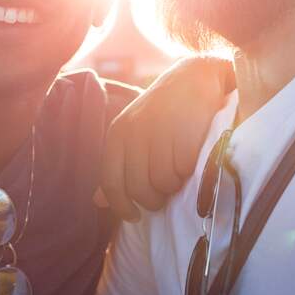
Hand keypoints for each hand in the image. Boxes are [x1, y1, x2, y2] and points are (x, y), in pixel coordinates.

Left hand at [96, 56, 232, 220]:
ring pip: (162, 184)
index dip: (121, 206)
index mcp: (117, 134)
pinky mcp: (184, 136)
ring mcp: (159, 134)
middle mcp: (134, 134)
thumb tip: (98, 201)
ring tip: (179, 174)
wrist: (195, 77)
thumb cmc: (164, 110)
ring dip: (173, 187)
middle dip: (153, 200)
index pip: (111, 182)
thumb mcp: (134, 133)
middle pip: (138, 189)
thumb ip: (118, 166)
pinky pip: (183, 172)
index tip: (134, 217)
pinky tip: (191, 162)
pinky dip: (188, 175)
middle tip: (164, 196)